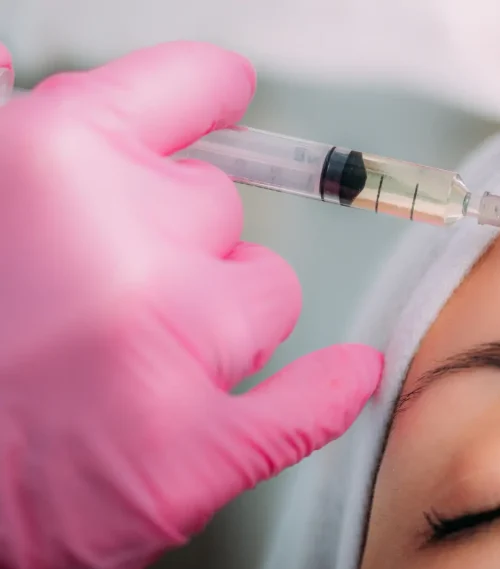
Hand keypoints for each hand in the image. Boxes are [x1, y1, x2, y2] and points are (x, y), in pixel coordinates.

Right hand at [0, 42, 381, 568]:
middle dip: (179, 241)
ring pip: (266, 293)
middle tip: (105, 289)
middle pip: (221, 206)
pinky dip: (326, 391)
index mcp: (55, 161)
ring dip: (220, 319)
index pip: (186, 86)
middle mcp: (125, 244)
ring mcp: (168, 349)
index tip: (223, 99)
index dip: (207, 94)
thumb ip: (1, 131)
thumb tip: (8, 63)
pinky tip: (344, 375)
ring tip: (129, 359)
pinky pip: (306, 405)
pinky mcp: (190, 452)